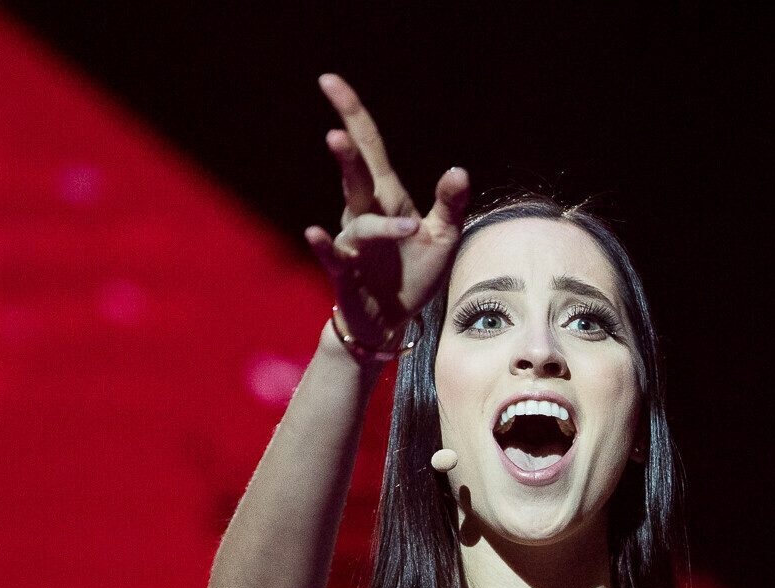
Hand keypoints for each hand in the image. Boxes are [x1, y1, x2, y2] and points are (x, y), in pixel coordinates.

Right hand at [304, 74, 469, 351]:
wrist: (391, 320)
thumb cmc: (414, 273)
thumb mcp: (444, 236)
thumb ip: (451, 203)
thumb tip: (460, 171)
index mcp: (388, 198)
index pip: (368, 147)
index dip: (351, 114)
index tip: (329, 81)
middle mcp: (365, 213)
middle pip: (355, 176)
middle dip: (346, 154)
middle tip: (336, 132)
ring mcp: (353, 243)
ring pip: (359, 223)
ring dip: (380, 224)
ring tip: (410, 228)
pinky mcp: (345, 273)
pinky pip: (332, 255)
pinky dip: (324, 245)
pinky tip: (314, 232)